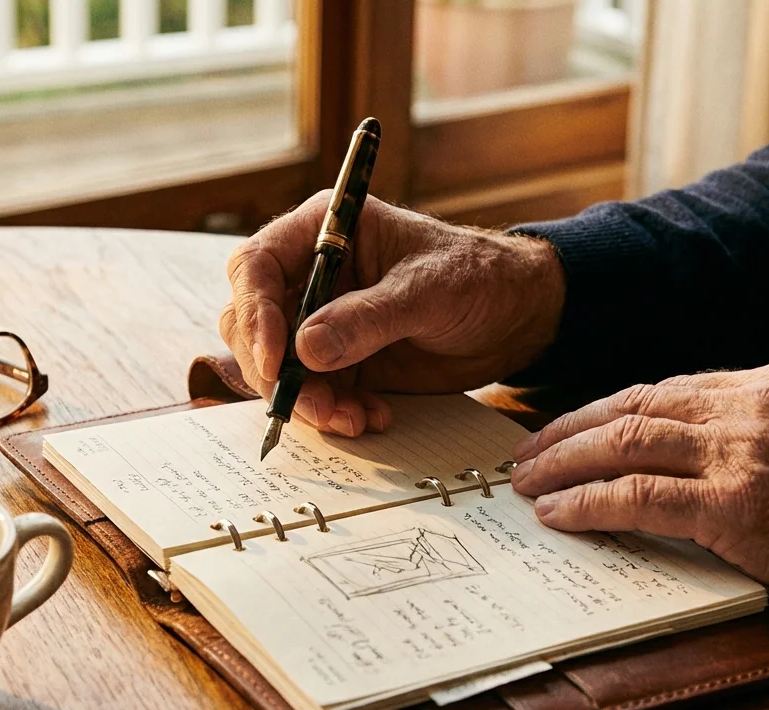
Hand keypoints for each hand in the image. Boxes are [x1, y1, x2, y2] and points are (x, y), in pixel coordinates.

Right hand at [220, 192, 563, 436]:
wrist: (518, 317)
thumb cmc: (478, 276)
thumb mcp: (427, 291)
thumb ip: (367, 318)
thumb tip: (304, 349)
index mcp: (323, 231)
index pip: (256, 267)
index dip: (254, 314)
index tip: (276, 360)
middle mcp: (311, 275)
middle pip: (250, 323)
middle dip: (275, 370)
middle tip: (314, 406)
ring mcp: (322, 321)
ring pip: (276, 366)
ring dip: (306, 400)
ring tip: (353, 419)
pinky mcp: (340, 362)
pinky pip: (312, 392)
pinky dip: (332, 413)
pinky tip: (372, 417)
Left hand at [510, 363, 768, 632]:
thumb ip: (758, 431)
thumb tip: (692, 454)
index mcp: (768, 383)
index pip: (663, 389)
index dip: (605, 409)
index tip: (570, 426)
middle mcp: (747, 405)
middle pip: (630, 407)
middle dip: (567, 430)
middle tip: (526, 453)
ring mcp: (739, 452)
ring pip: (622, 444)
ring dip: (561, 463)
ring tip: (526, 482)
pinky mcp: (735, 506)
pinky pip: (636, 496)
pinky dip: (587, 503)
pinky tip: (558, 513)